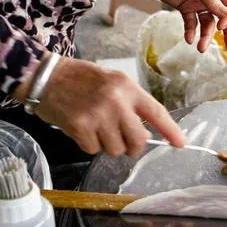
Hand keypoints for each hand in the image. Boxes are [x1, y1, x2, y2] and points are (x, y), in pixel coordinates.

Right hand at [24, 57, 185, 156]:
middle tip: (124, 140)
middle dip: (133, 146)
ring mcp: (98, 116)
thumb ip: (131, 103)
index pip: (156, 113)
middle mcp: (116, 102)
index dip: (171, 131)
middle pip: (138, 141)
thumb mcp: (113, 81)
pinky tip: (83, 130)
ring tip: (98, 129)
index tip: (181, 143)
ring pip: (116, 149)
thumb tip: (146, 132)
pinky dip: (89, 145)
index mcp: (128, 88)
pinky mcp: (80, 128)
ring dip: (108, 145)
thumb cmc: (81, 78)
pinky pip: (94, 150)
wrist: (45, 76)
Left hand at [141, 0, 226, 53]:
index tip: (221, 26)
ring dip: (205, 36)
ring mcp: (197, 4)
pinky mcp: (185, 9)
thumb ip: (212, 1)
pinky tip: (189, 39)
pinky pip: (191, 23)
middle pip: (222, 18)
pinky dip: (191, 32)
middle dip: (226, 34)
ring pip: (206, 24)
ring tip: (201, 48)